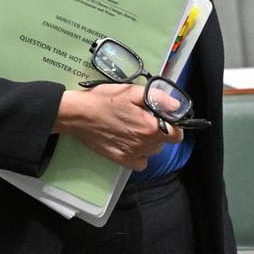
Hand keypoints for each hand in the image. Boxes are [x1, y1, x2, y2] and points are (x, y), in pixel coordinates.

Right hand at [53, 84, 183, 170]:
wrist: (77, 115)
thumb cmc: (103, 100)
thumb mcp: (130, 91)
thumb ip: (157, 98)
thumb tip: (177, 106)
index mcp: (150, 127)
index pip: (177, 134)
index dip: (174, 124)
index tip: (164, 116)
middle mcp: (144, 144)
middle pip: (164, 141)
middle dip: (159, 129)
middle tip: (143, 116)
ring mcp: (133, 154)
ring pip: (152, 150)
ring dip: (149, 140)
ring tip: (134, 127)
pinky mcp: (121, 160)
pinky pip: (141, 162)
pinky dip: (140, 154)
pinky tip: (130, 141)